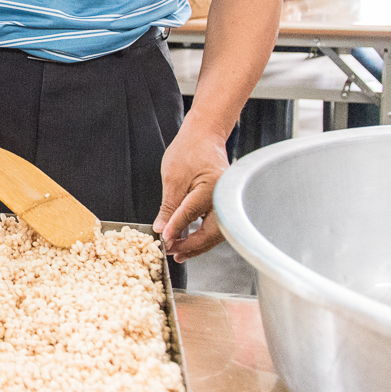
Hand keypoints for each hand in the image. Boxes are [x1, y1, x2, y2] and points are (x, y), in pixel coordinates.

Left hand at [153, 125, 229, 261]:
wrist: (204, 137)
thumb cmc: (188, 151)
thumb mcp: (172, 179)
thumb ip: (169, 207)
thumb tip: (163, 230)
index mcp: (212, 188)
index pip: (191, 214)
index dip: (177, 230)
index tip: (165, 242)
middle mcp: (225, 198)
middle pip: (212, 232)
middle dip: (192, 246)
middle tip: (173, 253)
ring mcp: (227, 202)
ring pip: (216, 232)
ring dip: (198, 244)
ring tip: (179, 252)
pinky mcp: (225, 204)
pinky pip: (216, 225)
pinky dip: (203, 234)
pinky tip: (189, 240)